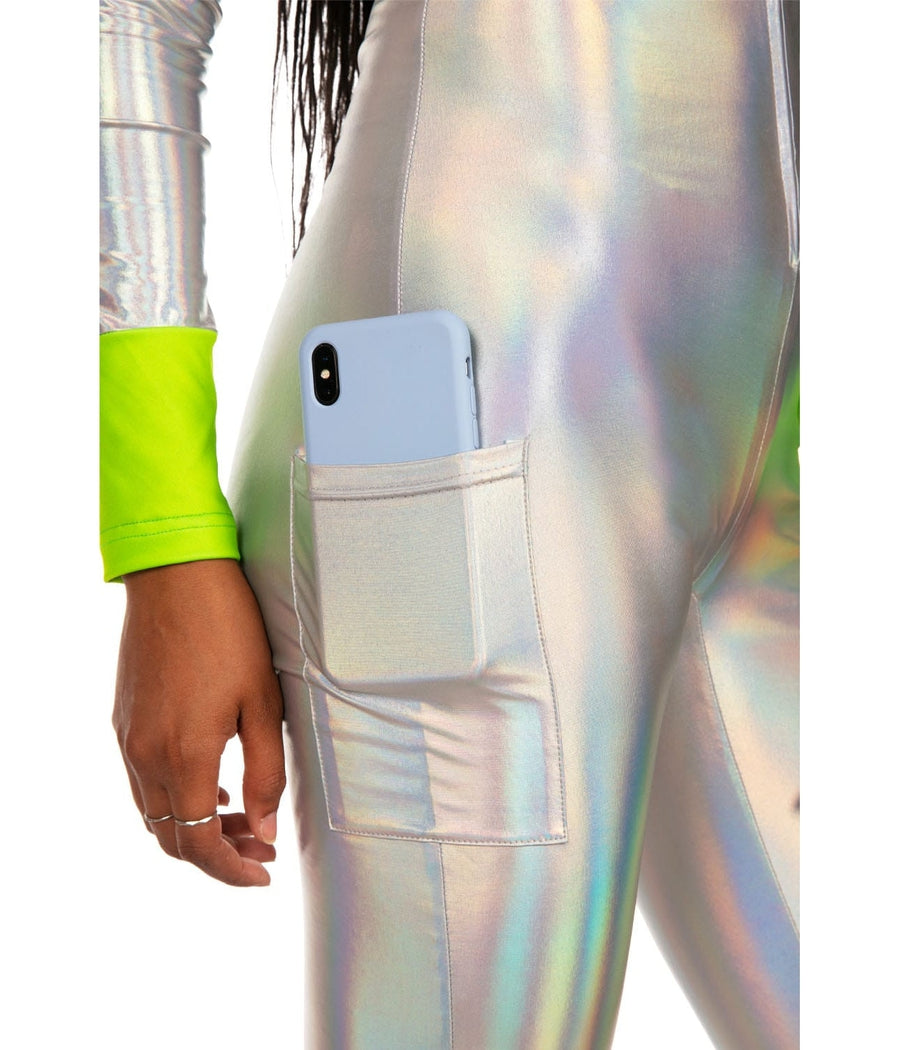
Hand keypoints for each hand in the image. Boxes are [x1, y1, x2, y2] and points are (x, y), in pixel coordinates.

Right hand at [113, 559, 285, 886]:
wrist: (177, 576)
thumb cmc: (230, 631)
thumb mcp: (264, 703)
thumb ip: (266, 773)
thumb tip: (266, 827)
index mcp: (183, 757)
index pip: (201, 844)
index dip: (232, 870)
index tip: (264, 872)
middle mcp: (145, 756)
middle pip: (172, 838)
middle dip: (218, 855)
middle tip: (263, 847)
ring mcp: (128, 738)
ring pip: (154, 814)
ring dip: (194, 829)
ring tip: (242, 820)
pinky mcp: (123, 719)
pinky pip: (142, 782)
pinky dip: (174, 800)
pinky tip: (209, 787)